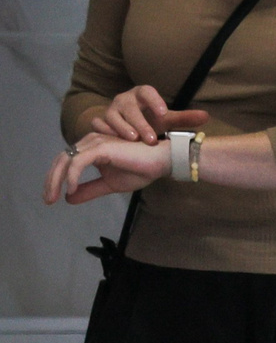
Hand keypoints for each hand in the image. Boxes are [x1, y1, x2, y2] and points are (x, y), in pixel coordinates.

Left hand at [44, 133, 163, 205]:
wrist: (161, 161)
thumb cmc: (140, 169)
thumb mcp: (110, 185)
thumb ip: (90, 190)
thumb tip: (69, 198)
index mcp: (90, 149)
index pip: (65, 163)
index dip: (55, 179)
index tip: (52, 197)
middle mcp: (89, 142)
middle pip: (61, 160)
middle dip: (51, 180)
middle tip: (47, 200)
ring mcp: (94, 143)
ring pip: (66, 161)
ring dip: (57, 180)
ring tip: (54, 197)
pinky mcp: (100, 148)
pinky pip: (79, 162)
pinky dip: (73, 176)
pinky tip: (72, 189)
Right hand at [82, 86, 209, 144]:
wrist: (129, 125)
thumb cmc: (150, 120)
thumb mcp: (166, 120)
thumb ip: (184, 119)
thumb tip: (206, 116)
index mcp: (142, 95)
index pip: (147, 91)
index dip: (154, 100)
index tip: (163, 111)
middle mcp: (124, 100)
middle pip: (129, 107)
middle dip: (139, 122)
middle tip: (150, 138)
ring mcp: (110, 110)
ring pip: (112, 115)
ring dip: (120, 127)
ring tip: (132, 139)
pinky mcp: (100, 120)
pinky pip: (98, 124)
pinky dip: (104, 131)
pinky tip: (111, 142)